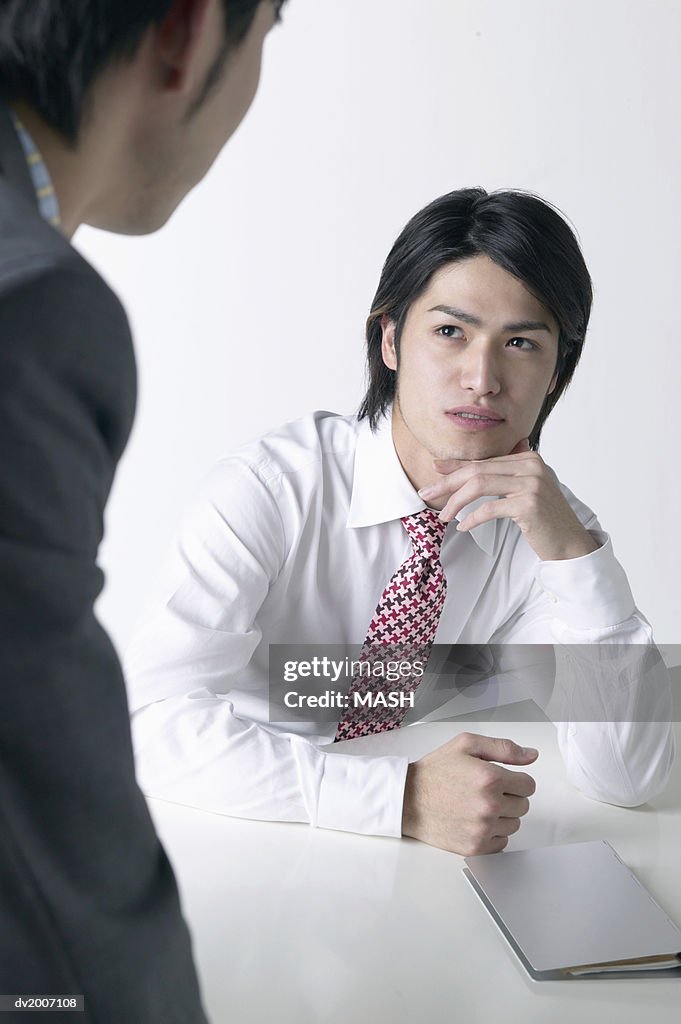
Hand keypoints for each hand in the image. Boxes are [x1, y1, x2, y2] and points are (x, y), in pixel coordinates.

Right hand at [401, 732, 537, 854]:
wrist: (407, 799)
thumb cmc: (434, 772)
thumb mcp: (466, 745)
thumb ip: (503, 748)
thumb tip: (531, 755)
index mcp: (490, 778)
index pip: (528, 785)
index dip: (516, 780)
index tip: (501, 780)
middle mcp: (489, 805)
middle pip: (523, 806)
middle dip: (509, 797)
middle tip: (485, 791)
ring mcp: (483, 828)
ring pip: (514, 824)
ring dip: (502, 816)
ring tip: (478, 805)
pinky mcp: (475, 846)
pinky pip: (502, 842)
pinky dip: (493, 833)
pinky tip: (475, 820)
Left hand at [418, 439, 599, 560]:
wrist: (570, 543)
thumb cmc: (545, 519)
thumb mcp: (524, 491)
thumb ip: (502, 475)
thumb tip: (466, 467)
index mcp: (529, 458)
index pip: (485, 461)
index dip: (456, 467)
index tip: (435, 471)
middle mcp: (532, 466)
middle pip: (478, 470)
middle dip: (448, 482)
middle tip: (427, 494)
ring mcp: (532, 484)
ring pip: (479, 485)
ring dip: (455, 502)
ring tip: (443, 516)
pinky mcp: (529, 505)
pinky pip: (489, 509)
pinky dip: (472, 518)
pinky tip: (463, 527)